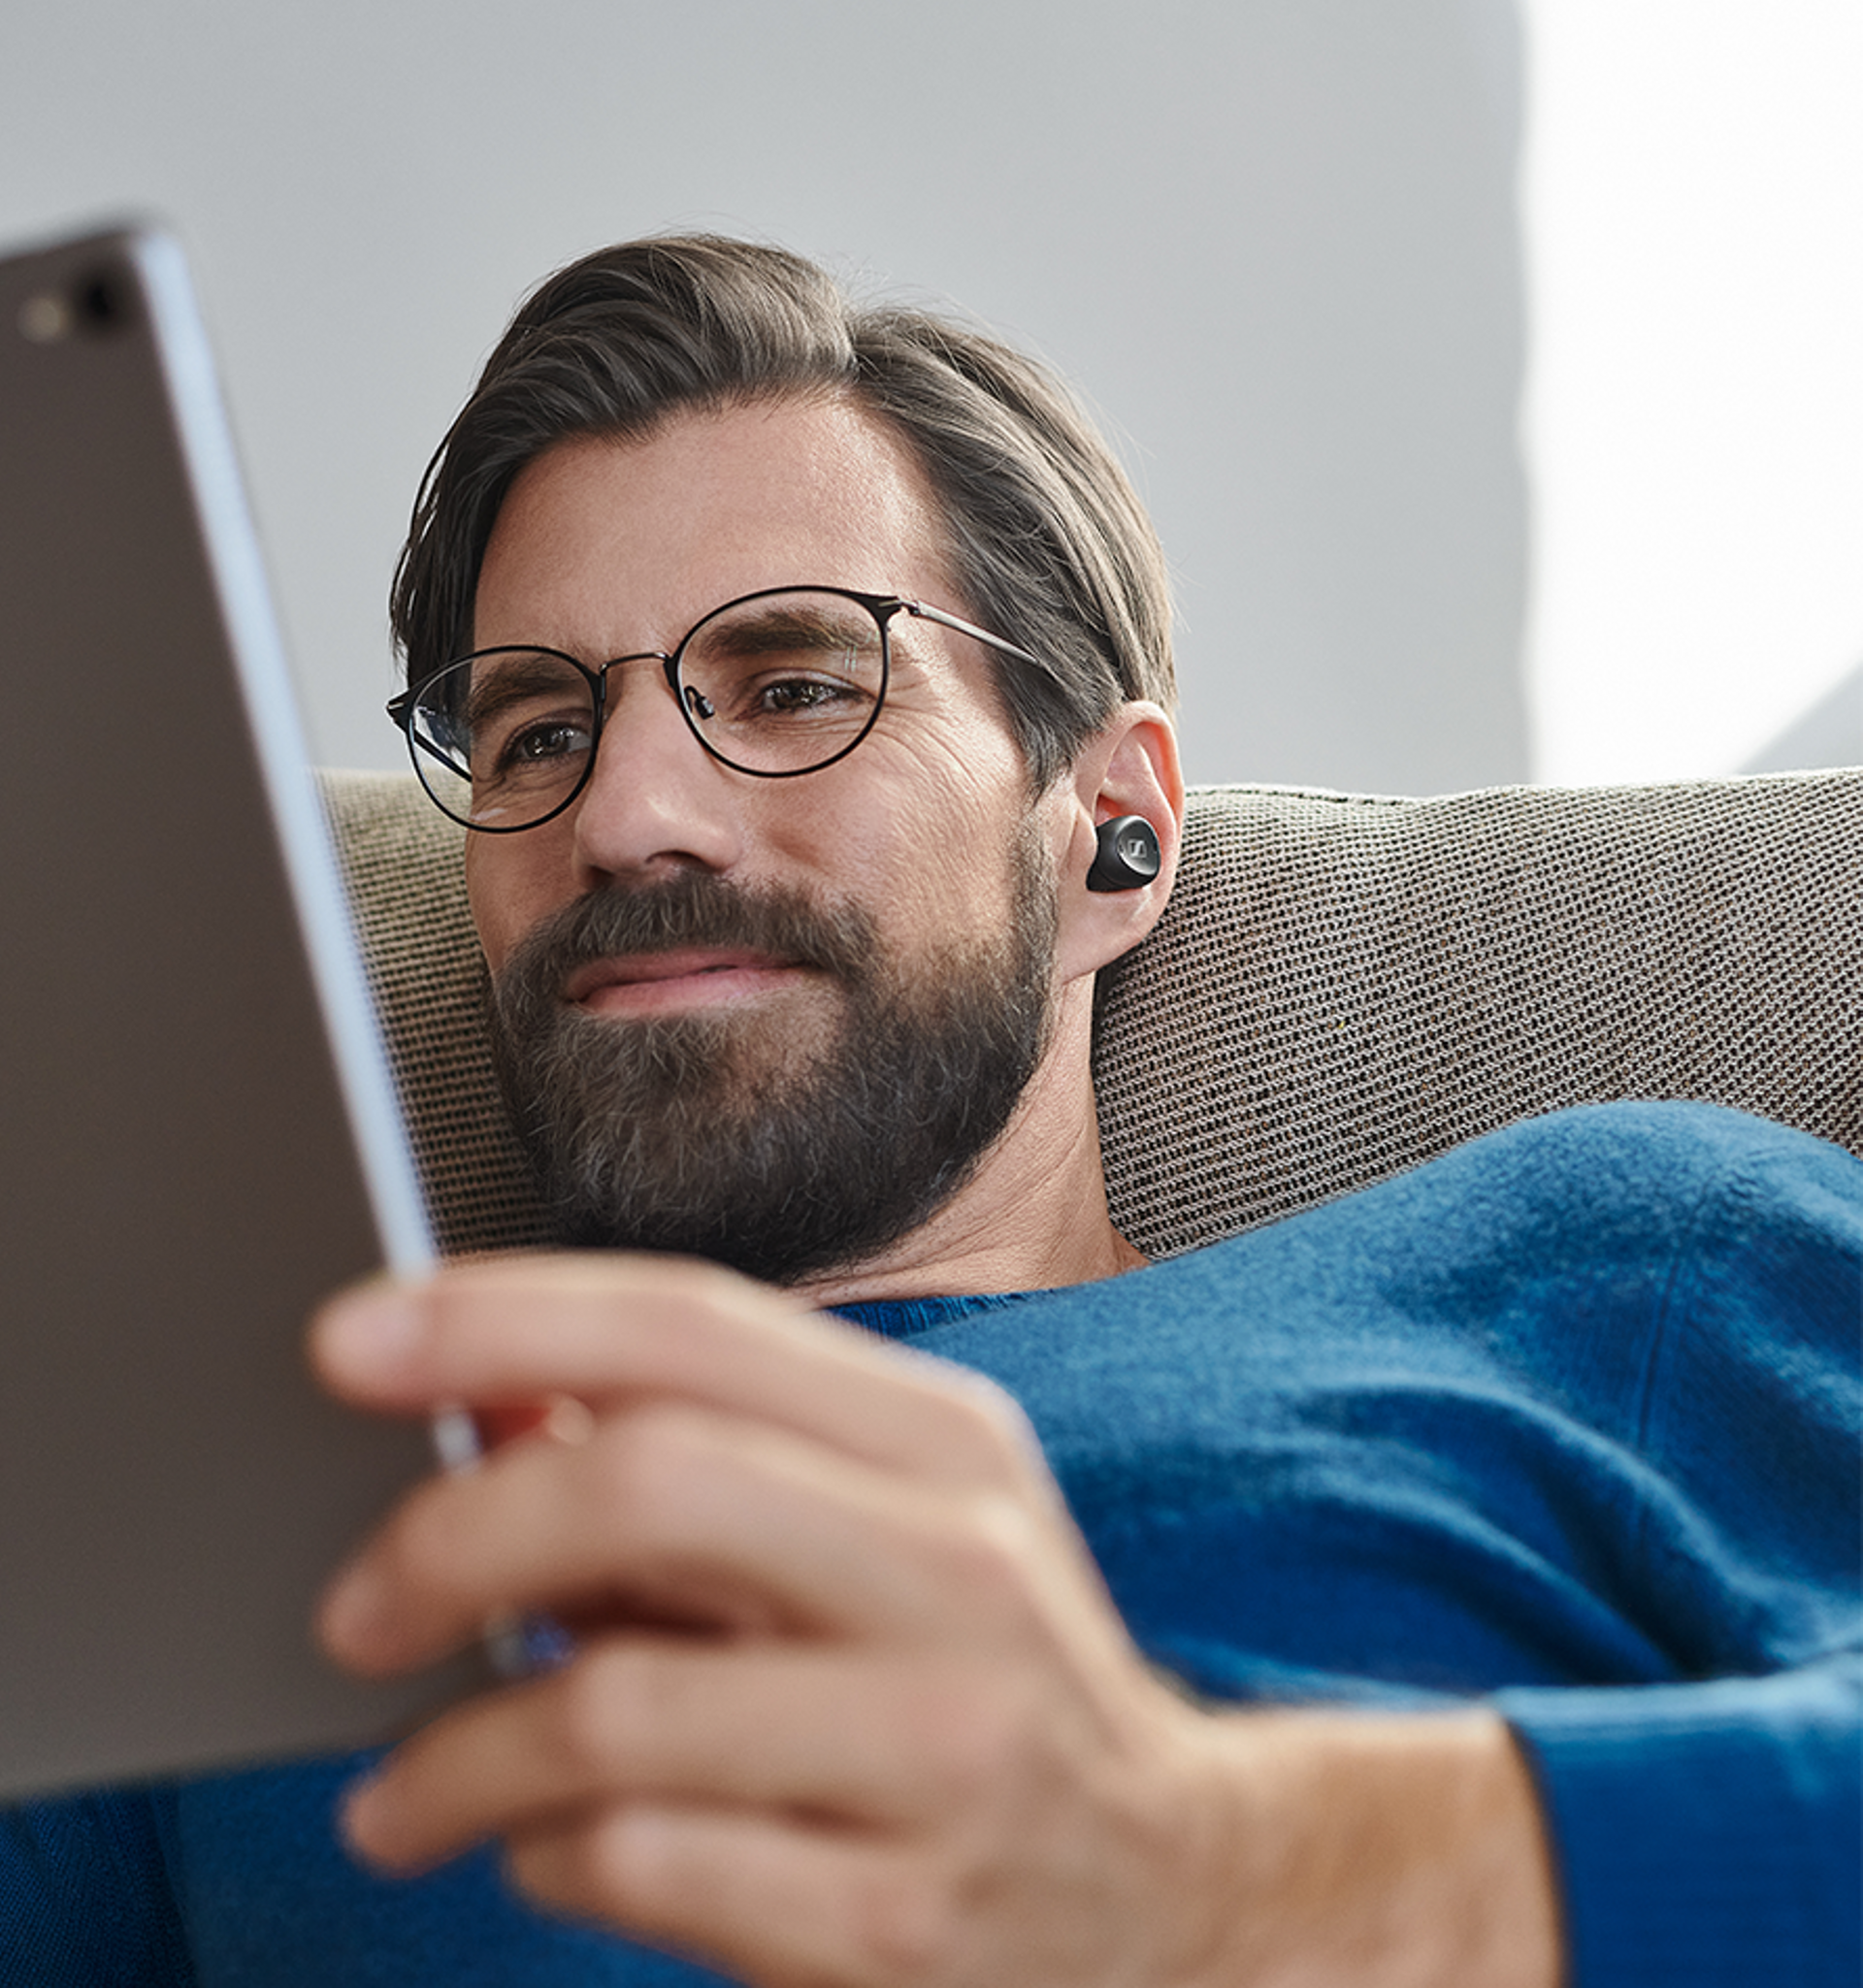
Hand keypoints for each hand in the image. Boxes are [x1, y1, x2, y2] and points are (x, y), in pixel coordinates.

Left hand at [312, 1254, 1559, 1987]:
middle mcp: (960, 1565)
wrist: (1166, 1889)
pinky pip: (638, 1864)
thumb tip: (481, 1397)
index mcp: (944, 1439)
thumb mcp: (877, 1527)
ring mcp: (943, 1746)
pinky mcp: (901, 1920)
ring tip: (402, 1789)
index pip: (695, 1325)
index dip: (502, 1313)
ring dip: (456, 1749)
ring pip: (615, 1701)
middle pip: (649, 1479)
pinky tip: (540, 1853)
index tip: (347, 1343)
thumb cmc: (967, 1678)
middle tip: (353, 1611)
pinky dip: (540, 1854)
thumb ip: (701, 1454)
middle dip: (452, 1535)